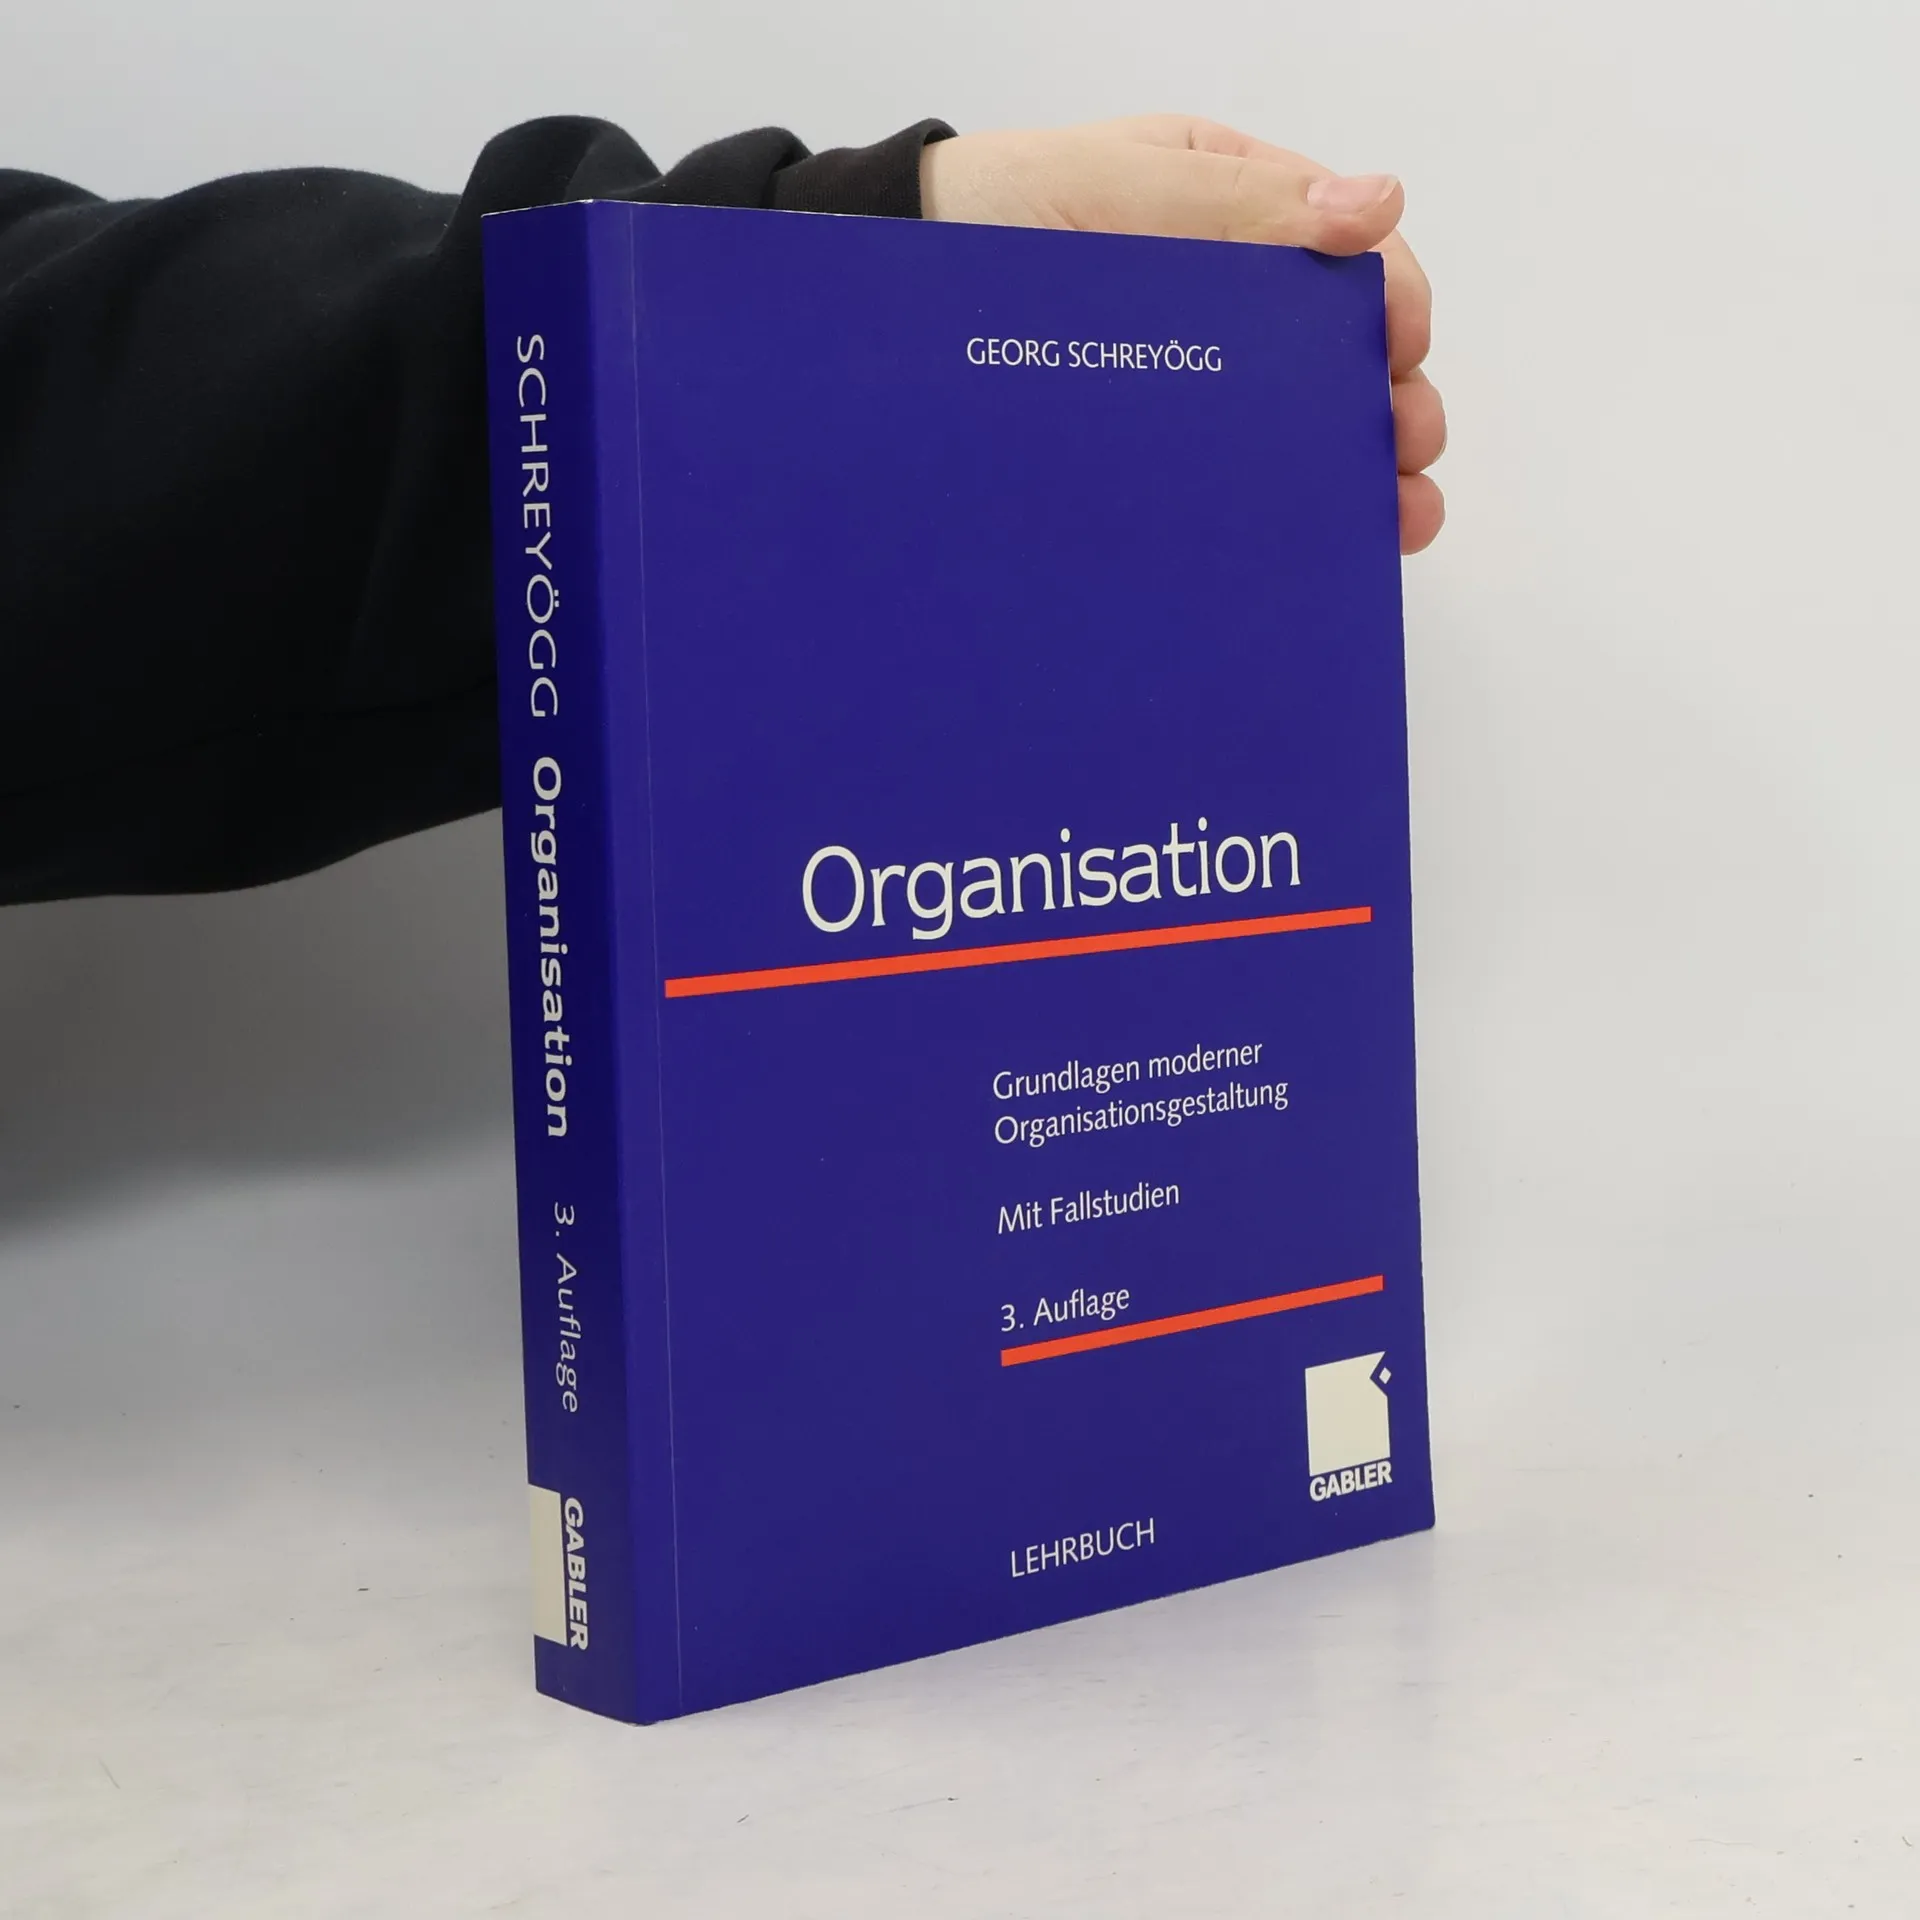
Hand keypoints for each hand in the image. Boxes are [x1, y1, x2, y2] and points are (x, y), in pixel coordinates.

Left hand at [922, 116, 1444, 554]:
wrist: (881, 305)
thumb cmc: (984, 219)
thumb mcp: (1111, 188)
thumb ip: (1234, 203)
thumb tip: (1377, 206)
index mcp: (1230, 204)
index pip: (1347, 249)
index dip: (1392, 304)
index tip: (1402, 360)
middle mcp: (1224, 288)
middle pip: (1338, 346)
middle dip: (1389, 403)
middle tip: (1406, 459)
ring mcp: (1192, 367)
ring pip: (1296, 417)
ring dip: (1354, 465)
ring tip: (1393, 519)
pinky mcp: (1153, 436)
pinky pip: (1229, 467)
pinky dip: (1279, 502)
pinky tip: (1310, 538)